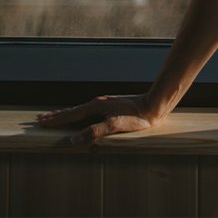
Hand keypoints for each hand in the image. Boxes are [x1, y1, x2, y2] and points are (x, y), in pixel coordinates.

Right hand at [34, 94, 160, 146]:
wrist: (153, 105)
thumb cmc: (136, 117)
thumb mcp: (114, 126)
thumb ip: (94, 132)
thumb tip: (73, 139)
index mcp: (96, 106)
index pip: (71, 115)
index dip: (56, 121)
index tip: (41, 124)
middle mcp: (98, 102)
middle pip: (72, 110)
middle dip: (56, 115)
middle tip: (40, 118)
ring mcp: (104, 103)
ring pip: (79, 109)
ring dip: (66, 113)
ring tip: (55, 116)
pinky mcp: (111, 106)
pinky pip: (88, 110)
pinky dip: (77, 113)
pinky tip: (81, 116)